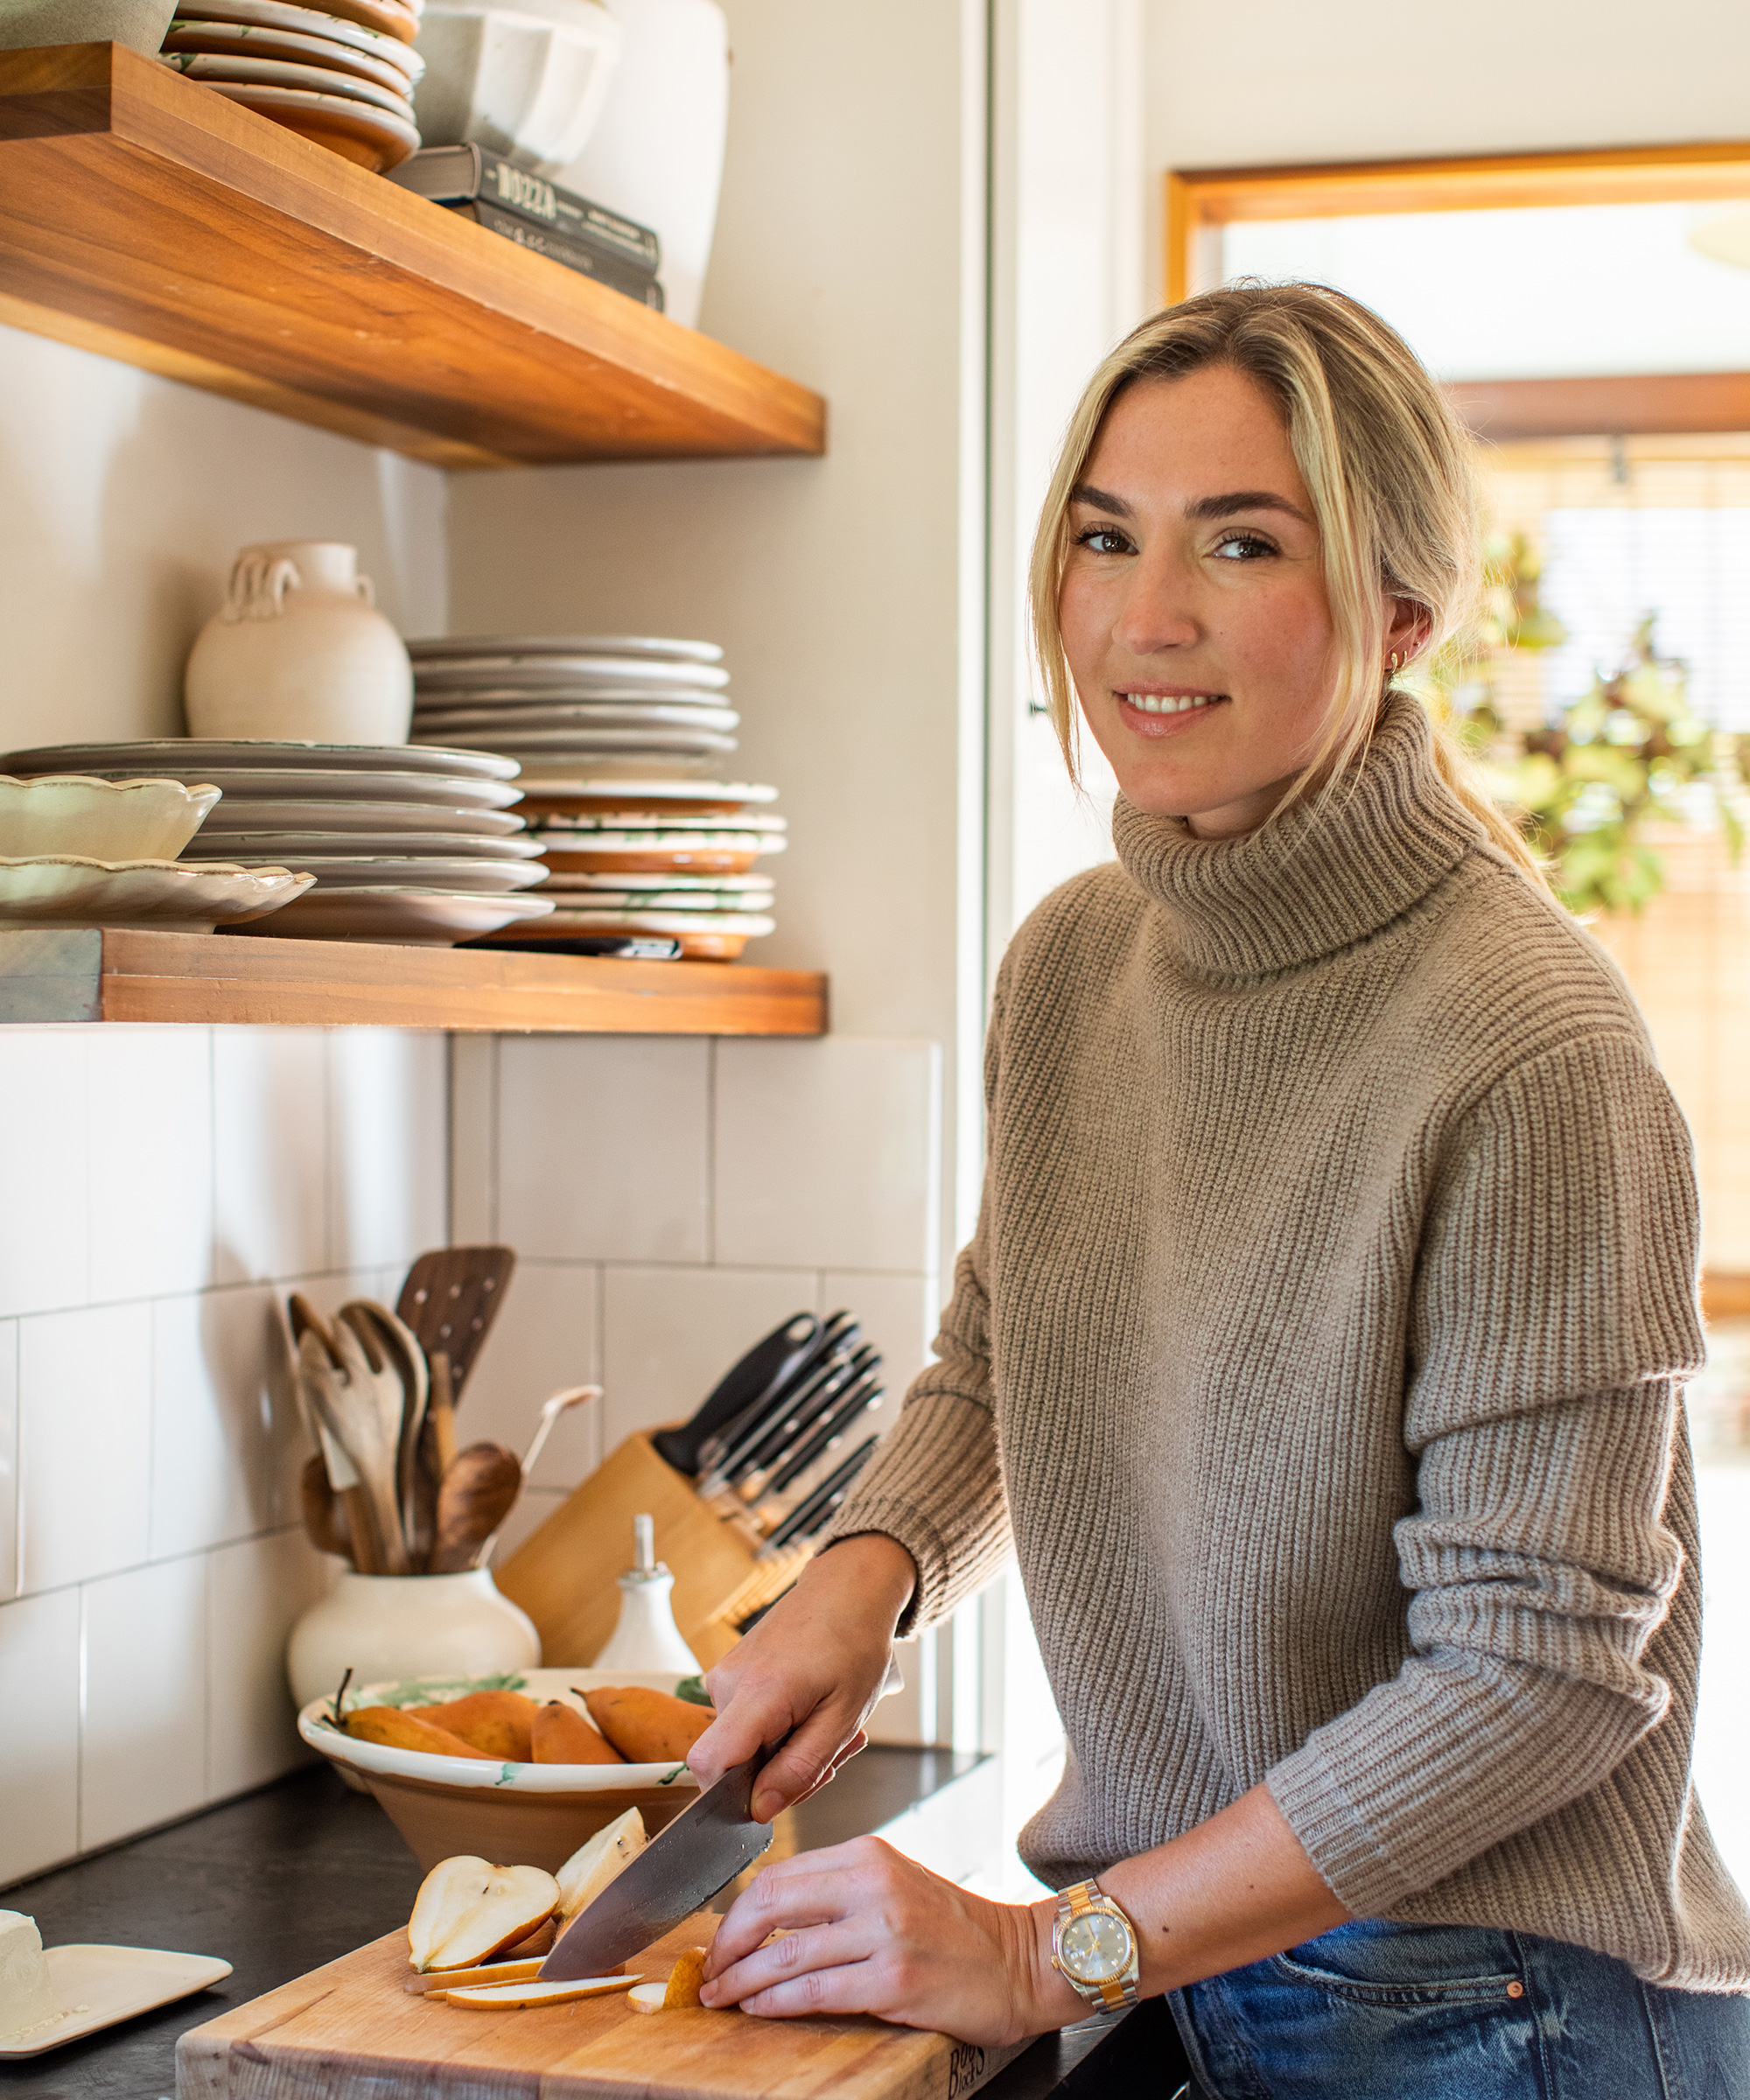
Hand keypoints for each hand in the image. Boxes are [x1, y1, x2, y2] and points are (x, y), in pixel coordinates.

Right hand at [690, 1533, 916, 1820]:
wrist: (847, 1589)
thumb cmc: (854, 1642)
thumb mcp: (844, 1718)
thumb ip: (800, 1768)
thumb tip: (759, 1810)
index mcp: (758, 1692)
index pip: (709, 1764)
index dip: (733, 1797)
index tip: (776, 1794)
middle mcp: (729, 1682)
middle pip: (731, 1764)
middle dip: (779, 1775)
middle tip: (830, 1755)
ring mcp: (725, 1676)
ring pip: (741, 1747)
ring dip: (785, 1751)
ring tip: (827, 1725)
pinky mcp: (730, 1675)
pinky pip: (744, 1724)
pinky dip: (778, 1730)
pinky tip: (809, 1712)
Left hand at [699, 1837, 1082, 2044]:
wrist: (1021, 1960)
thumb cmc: (955, 1930)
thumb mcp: (894, 1885)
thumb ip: (837, 1892)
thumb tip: (765, 1919)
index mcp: (867, 1854)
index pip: (778, 1875)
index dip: (737, 1912)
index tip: (719, 1938)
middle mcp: (873, 1885)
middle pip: (771, 1906)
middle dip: (729, 1943)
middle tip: (709, 1971)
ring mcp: (885, 1932)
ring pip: (787, 1954)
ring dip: (742, 1980)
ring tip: (721, 1997)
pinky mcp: (895, 1980)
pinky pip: (816, 1991)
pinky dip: (777, 2002)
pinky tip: (759, 2009)